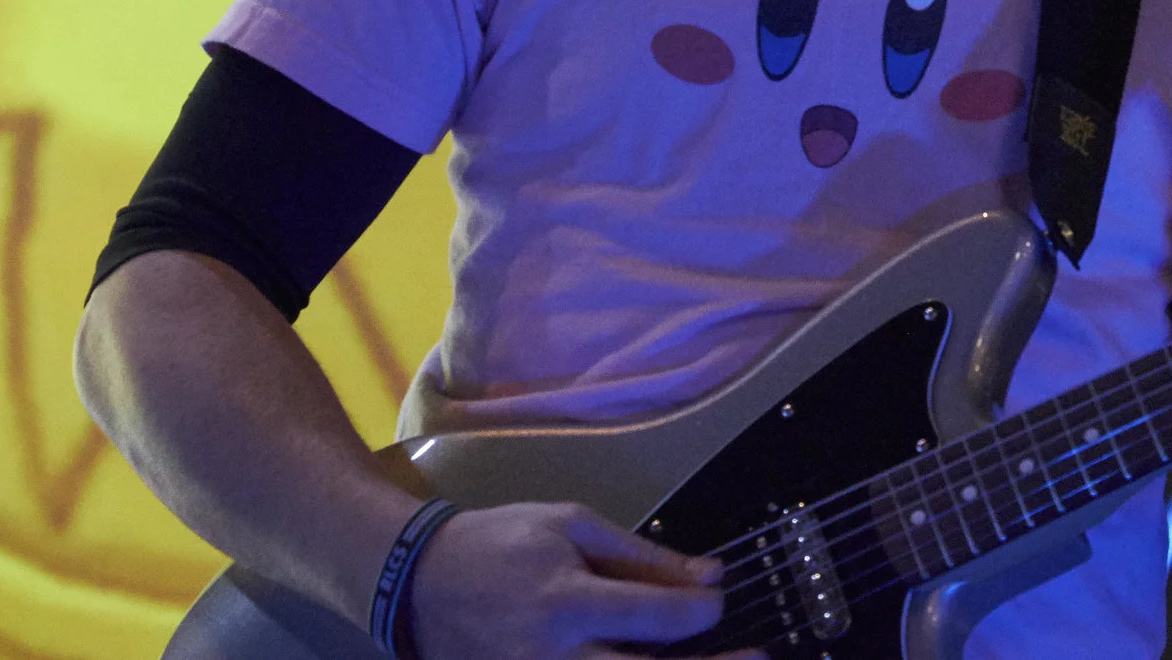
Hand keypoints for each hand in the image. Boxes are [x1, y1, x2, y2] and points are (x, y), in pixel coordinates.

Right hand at [408, 501, 757, 659]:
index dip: (702, 611)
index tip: (720, 601)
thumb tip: (709, 574)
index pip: (657, 618)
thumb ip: (642, 555)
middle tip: (757, 658)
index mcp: (569, 603)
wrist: (414, 584)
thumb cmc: (497, 542)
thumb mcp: (568, 525)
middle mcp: (556, 658)